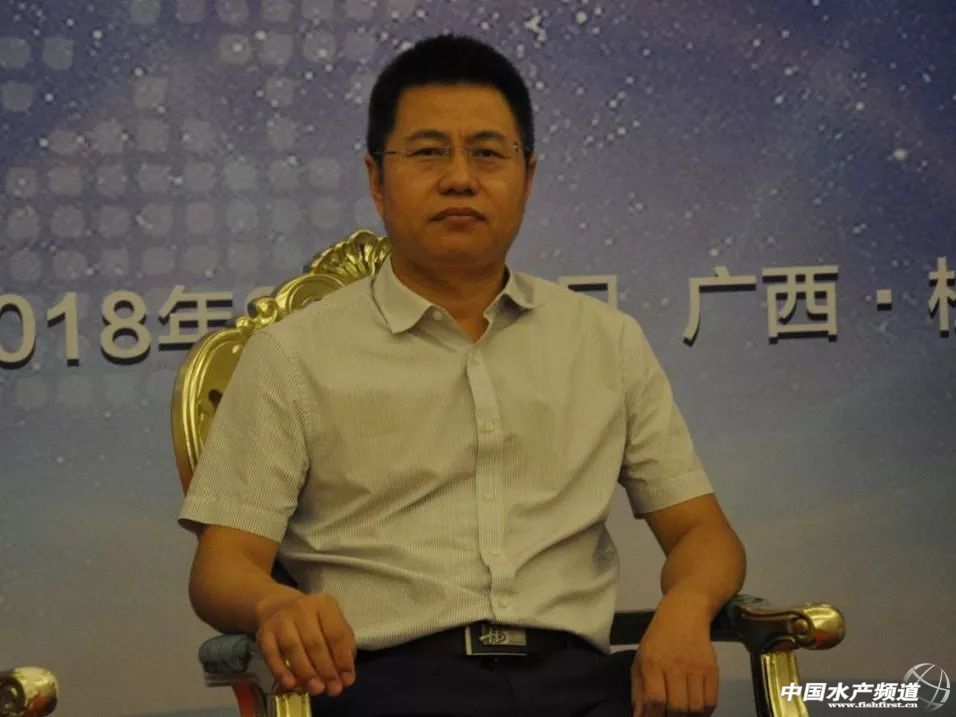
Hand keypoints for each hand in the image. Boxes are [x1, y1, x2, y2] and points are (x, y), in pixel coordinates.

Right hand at [255, 591, 357, 696]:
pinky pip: (272, 655)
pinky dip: (281, 671)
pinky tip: (291, 685)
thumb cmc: (313, 622)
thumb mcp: (332, 625)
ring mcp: (281, 620)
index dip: (343, 659)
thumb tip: (346, 676)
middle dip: (326, 670)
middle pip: (315, 643)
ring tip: (316, 689)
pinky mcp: (264, 633)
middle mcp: (302, 608)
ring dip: (306, 672)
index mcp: (324, 605)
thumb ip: (343, 647)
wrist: (278, 607)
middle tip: (333, 690)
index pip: (336, 634)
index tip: (347, 681)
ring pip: (293, 648)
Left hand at [630, 591, 717, 715]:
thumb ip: (639, 691)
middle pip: (678, 708)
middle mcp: (675, 665)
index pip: (655, 700)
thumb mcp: (640, 660)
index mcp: (652, 663)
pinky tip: (695, 708)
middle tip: (668, 716)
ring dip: (688, 716)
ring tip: (681, 713)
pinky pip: (712, 702)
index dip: (654, 716)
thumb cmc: (657, 640)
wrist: (684, 614)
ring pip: (696, 708)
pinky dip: (704, 712)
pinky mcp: (712, 669)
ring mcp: (696, 668)